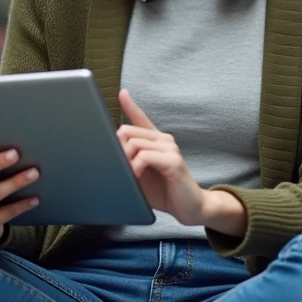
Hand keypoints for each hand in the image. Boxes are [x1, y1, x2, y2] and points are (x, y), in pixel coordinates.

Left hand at [117, 90, 206, 224]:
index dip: (130, 105)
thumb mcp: (140, 175)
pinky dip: (135, 167)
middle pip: (127, 131)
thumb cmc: (164, 192)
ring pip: (134, 143)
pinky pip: (145, 156)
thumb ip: (128, 163)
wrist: (190, 208)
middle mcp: (163, 140)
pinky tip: (137, 176)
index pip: (140, 118)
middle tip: (119, 168)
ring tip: (129, 176)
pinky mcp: (173, 161)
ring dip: (125, 161)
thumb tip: (111, 155)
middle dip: (116, 150)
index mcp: (155, 142)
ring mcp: (170, 148)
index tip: (123, 93)